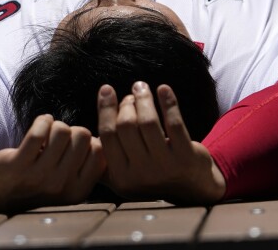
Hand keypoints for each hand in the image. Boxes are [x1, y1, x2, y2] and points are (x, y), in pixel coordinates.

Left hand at [0, 115, 104, 211]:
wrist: (2, 194)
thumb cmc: (41, 180)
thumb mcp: (69, 181)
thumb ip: (87, 164)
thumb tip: (102, 139)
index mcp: (79, 191)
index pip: (98, 151)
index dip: (88, 140)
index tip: (74, 143)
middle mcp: (61, 186)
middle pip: (82, 135)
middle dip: (72, 131)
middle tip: (59, 139)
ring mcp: (39, 176)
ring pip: (62, 130)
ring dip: (55, 126)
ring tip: (48, 135)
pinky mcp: (19, 163)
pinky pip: (40, 129)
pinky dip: (42, 120)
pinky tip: (40, 125)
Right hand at [97, 81, 225, 203]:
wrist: (193, 189)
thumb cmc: (152, 174)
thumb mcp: (124, 175)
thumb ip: (103, 160)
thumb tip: (84, 138)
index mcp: (121, 177)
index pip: (108, 135)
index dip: (105, 108)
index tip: (106, 89)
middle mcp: (141, 173)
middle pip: (127, 126)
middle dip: (127, 104)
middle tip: (132, 95)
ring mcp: (165, 166)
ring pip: (148, 122)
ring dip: (144, 99)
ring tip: (142, 88)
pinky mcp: (186, 156)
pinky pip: (174, 123)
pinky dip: (167, 102)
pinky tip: (163, 89)